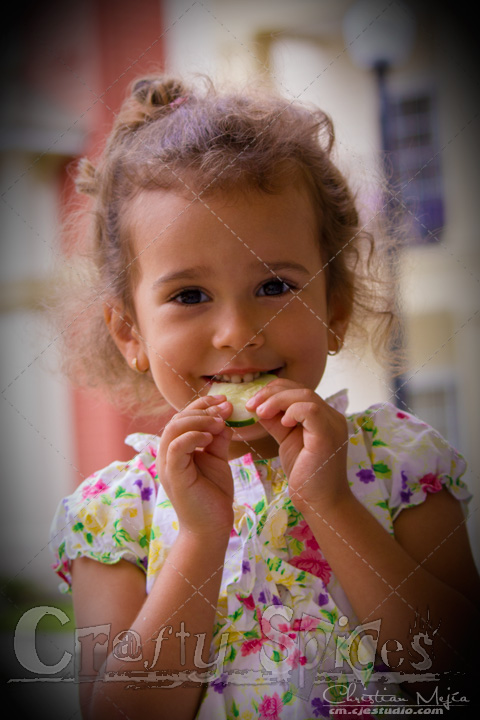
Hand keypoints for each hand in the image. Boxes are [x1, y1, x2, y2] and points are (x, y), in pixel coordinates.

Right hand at [157, 395, 233, 540]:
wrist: (211, 527)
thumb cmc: (213, 495)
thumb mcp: (217, 459)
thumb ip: (217, 439)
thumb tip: (223, 418)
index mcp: (177, 448)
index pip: (183, 417)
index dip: (202, 404)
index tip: (224, 400)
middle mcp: (167, 454)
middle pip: (177, 418)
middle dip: (203, 409)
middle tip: (225, 408)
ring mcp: (167, 464)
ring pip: (174, 428)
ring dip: (199, 420)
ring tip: (219, 422)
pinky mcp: (173, 475)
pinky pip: (176, 447)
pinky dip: (192, 436)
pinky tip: (209, 438)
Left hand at [246, 379, 350, 516]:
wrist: (320, 503)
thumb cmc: (306, 475)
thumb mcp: (287, 441)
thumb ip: (276, 423)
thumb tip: (259, 407)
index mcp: (322, 416)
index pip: (298, 391)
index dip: (274, 391)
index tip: (254, 403)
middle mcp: (331, 417)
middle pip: (301, 389)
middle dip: (272, 393)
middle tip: (252, 404)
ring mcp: (332, 425)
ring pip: (305, 396)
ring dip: (277, 400)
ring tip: (260, 412)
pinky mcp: (328, 436)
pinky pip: (311, 411)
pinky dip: (293, 411)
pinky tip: (282, 422)